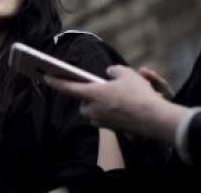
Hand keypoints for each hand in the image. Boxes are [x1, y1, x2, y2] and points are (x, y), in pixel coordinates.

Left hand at [45, 65, 189, 144]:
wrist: (154, 118)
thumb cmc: (138, 94)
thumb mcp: (127, 74)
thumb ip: (115, 71)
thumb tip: (110, 72)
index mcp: (93, 94)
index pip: (69, 87)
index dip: (56, 82)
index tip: (46, 77)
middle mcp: (94, 110)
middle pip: (83, 103)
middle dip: (88, 97)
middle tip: (100, 89)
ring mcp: (103, 122)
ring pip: (95, 112)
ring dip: (100, 105)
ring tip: (115, 97)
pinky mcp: (113, 129)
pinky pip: (107, 119)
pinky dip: (111, 112)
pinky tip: (124, 107)